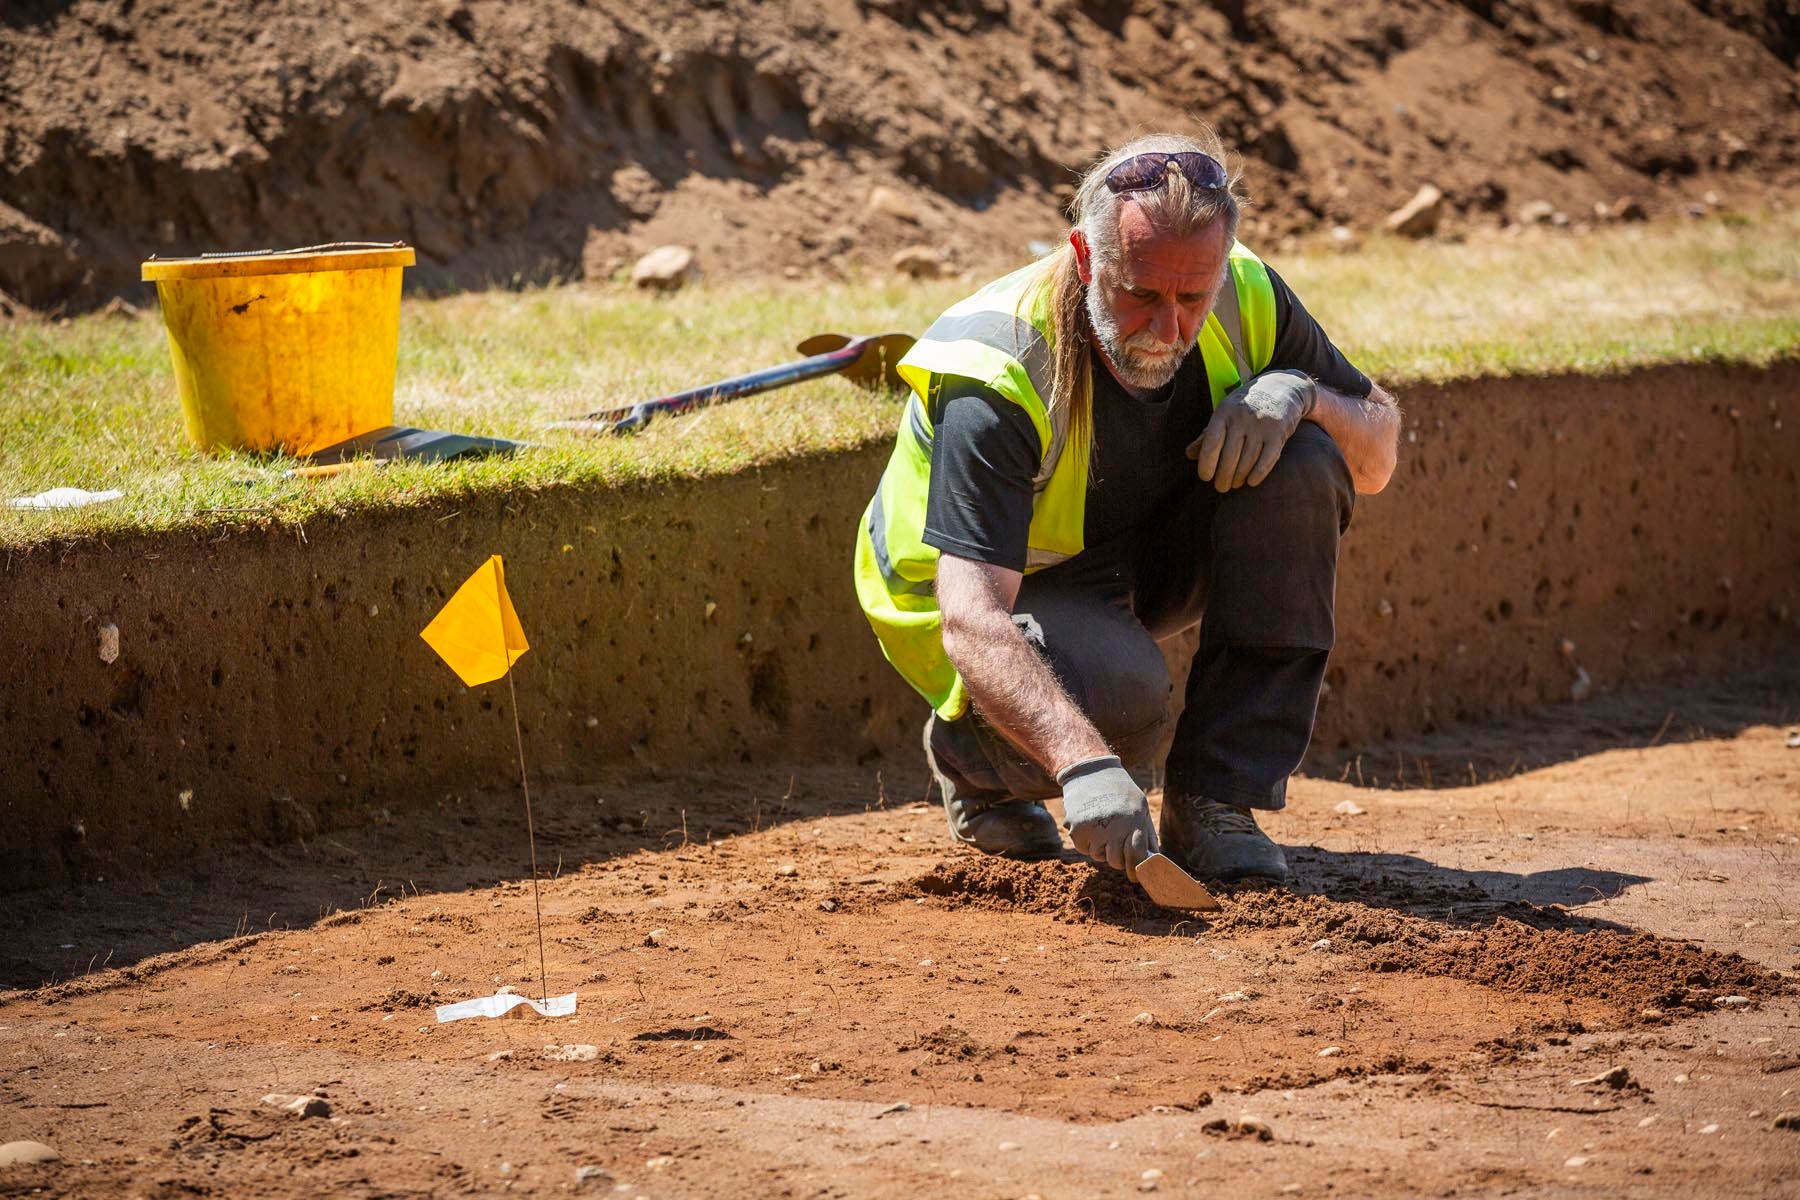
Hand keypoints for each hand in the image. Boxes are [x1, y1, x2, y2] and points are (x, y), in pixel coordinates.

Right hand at [1057, 755, 1158, 880]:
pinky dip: (1087, 842)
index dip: (1136, 870)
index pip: (1136, 857)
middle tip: (1117, 847)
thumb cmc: (1119, 790)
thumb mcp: (1140, 806)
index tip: (1135, 877)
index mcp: (1133, 820)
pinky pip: (1084, 848)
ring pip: (1098, 856)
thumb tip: (1154, 861)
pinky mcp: (1076, 828)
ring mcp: (1093, 828)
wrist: (1089, 771)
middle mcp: (1113, 826)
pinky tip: (1091, 825)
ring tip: (1103, 828)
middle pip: (1116, 862)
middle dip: (1118, 859)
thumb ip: (1147, 834)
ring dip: (1102, 849)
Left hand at [1187, 368, 1315, 492]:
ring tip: (1234, 484)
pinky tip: (1251, 482)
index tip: (1205, 477)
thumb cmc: (1245, 406)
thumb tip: (1189, 455)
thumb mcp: (1225, 413)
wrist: (1282, 387)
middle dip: (1223, 476)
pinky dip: (1258, 474)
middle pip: (1230, 456)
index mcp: (1224, 412)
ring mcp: (1261, 424)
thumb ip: (1207, 434)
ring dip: (1239, 477)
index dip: (1206, 464)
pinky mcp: (1279, 432)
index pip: (1212, 443)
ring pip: (1248, 460)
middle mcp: (1242, 417)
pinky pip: (1267, 459)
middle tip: (1221, 487)